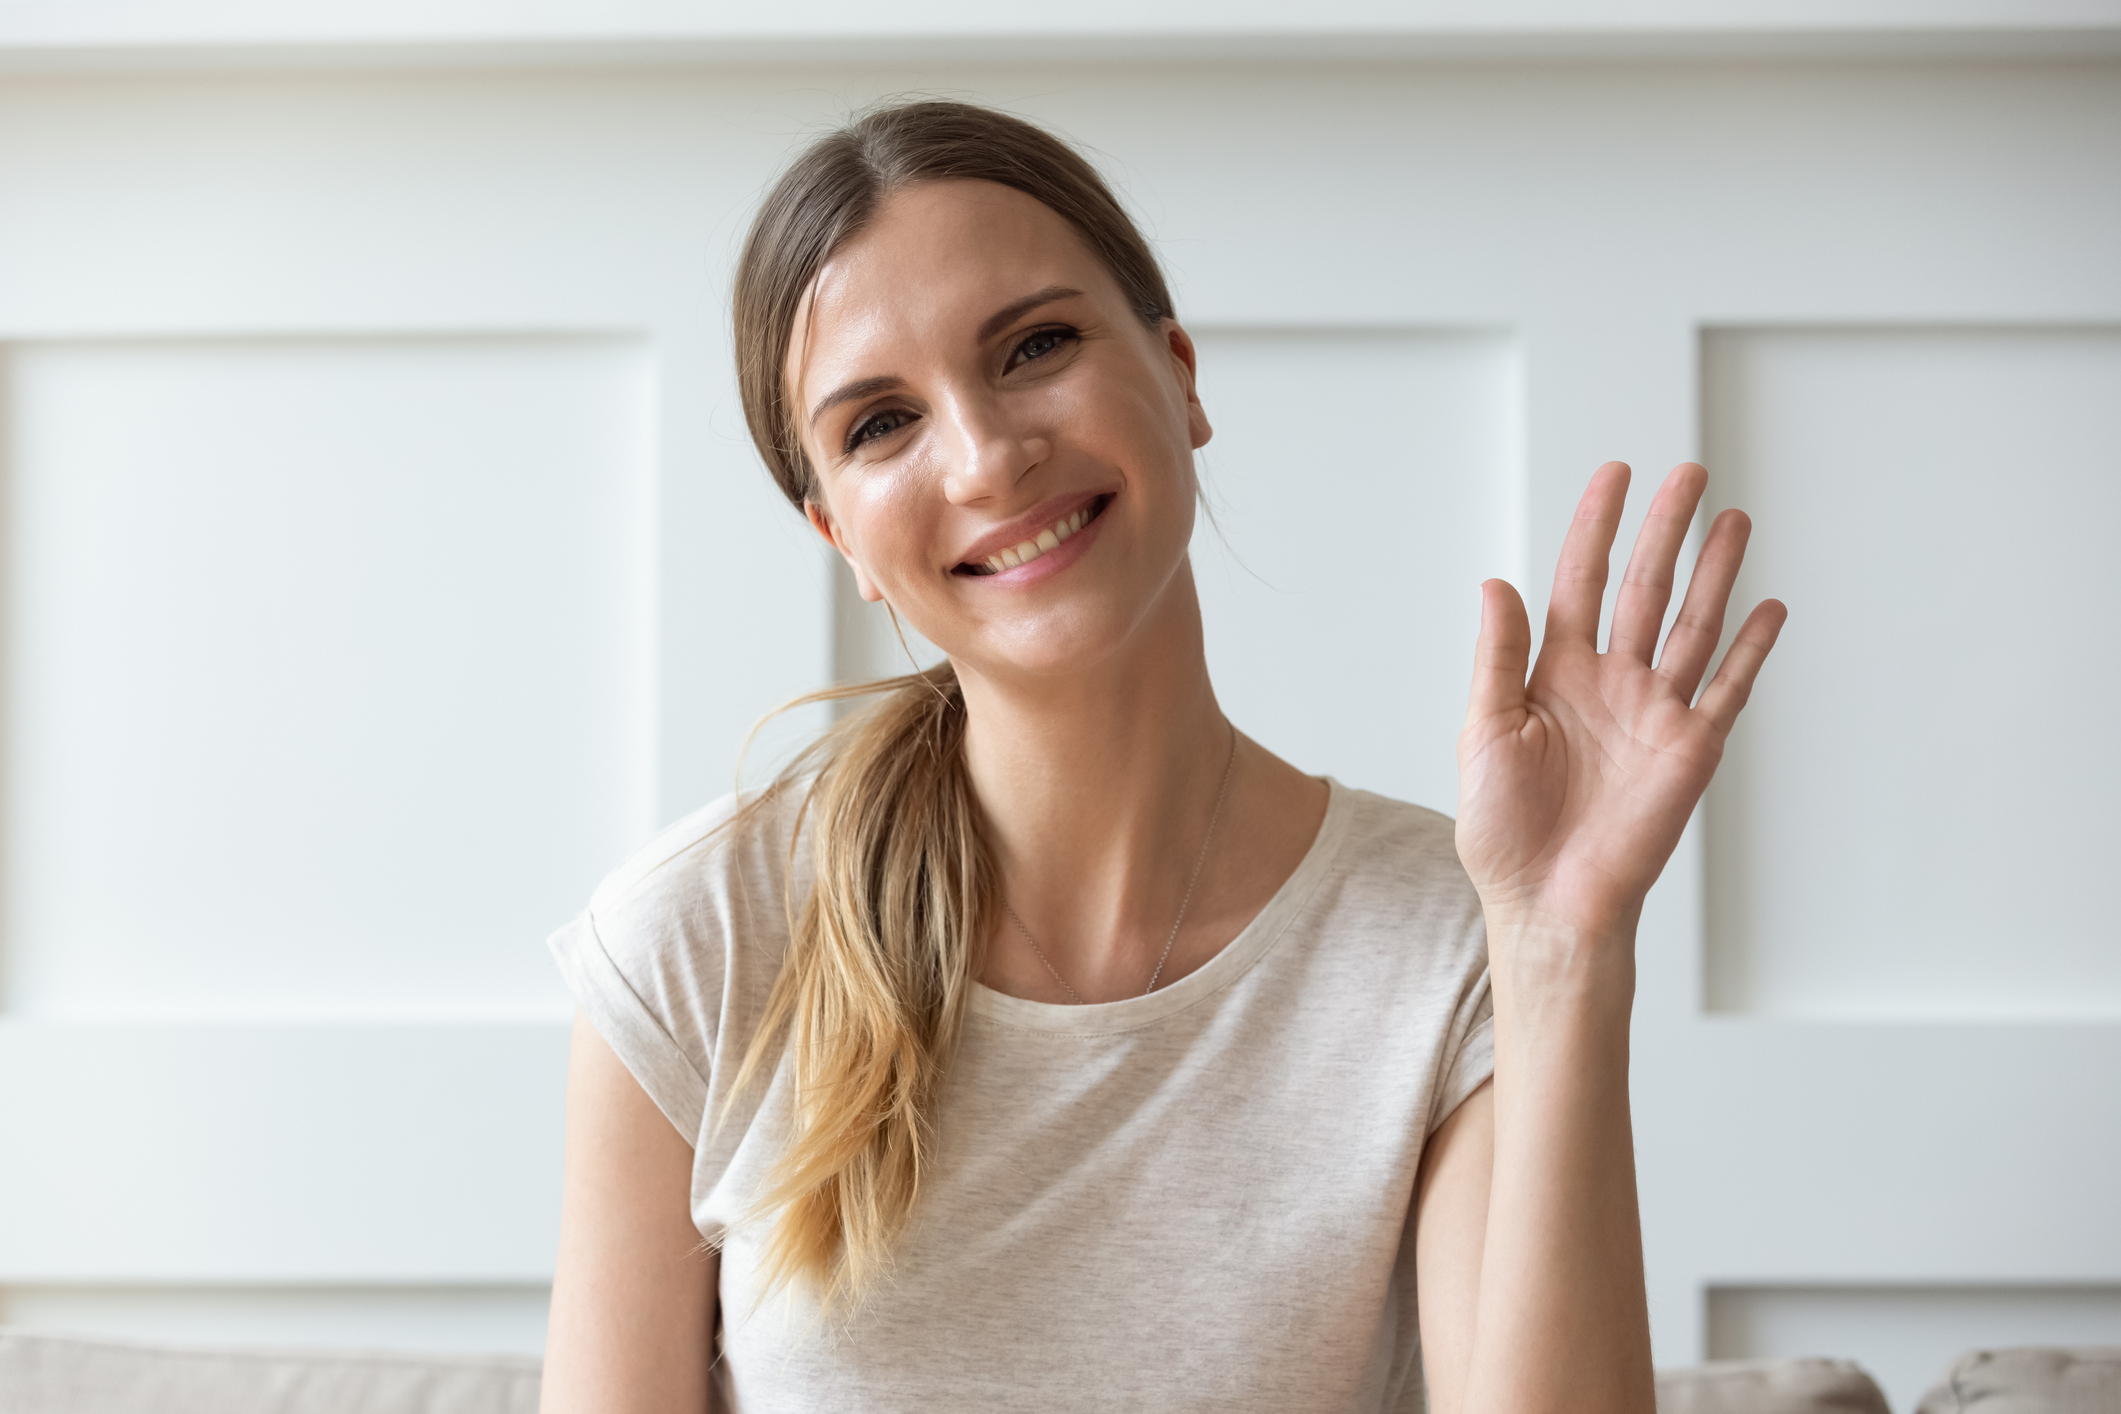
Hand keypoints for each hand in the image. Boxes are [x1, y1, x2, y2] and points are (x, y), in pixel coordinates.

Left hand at [1455, 461, 1785, 946]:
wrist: (1547, 901)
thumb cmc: (1503, 831)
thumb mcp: (1484, 732)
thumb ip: (1497, 656)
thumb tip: (1496, 582)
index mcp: (1554, 674)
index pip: (1581, 581)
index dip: (1597, 526)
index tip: (1616, 474)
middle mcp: (1611, 683)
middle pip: (1645, 588)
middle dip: (1665, 530)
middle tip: (1688, 473)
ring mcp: (1655, 712)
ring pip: (1692, 624)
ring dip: (1713, 571)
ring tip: (1733, 517)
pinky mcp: (1692, 749)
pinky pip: (1728, 687)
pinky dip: (1750, 647)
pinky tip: (1768, 605)